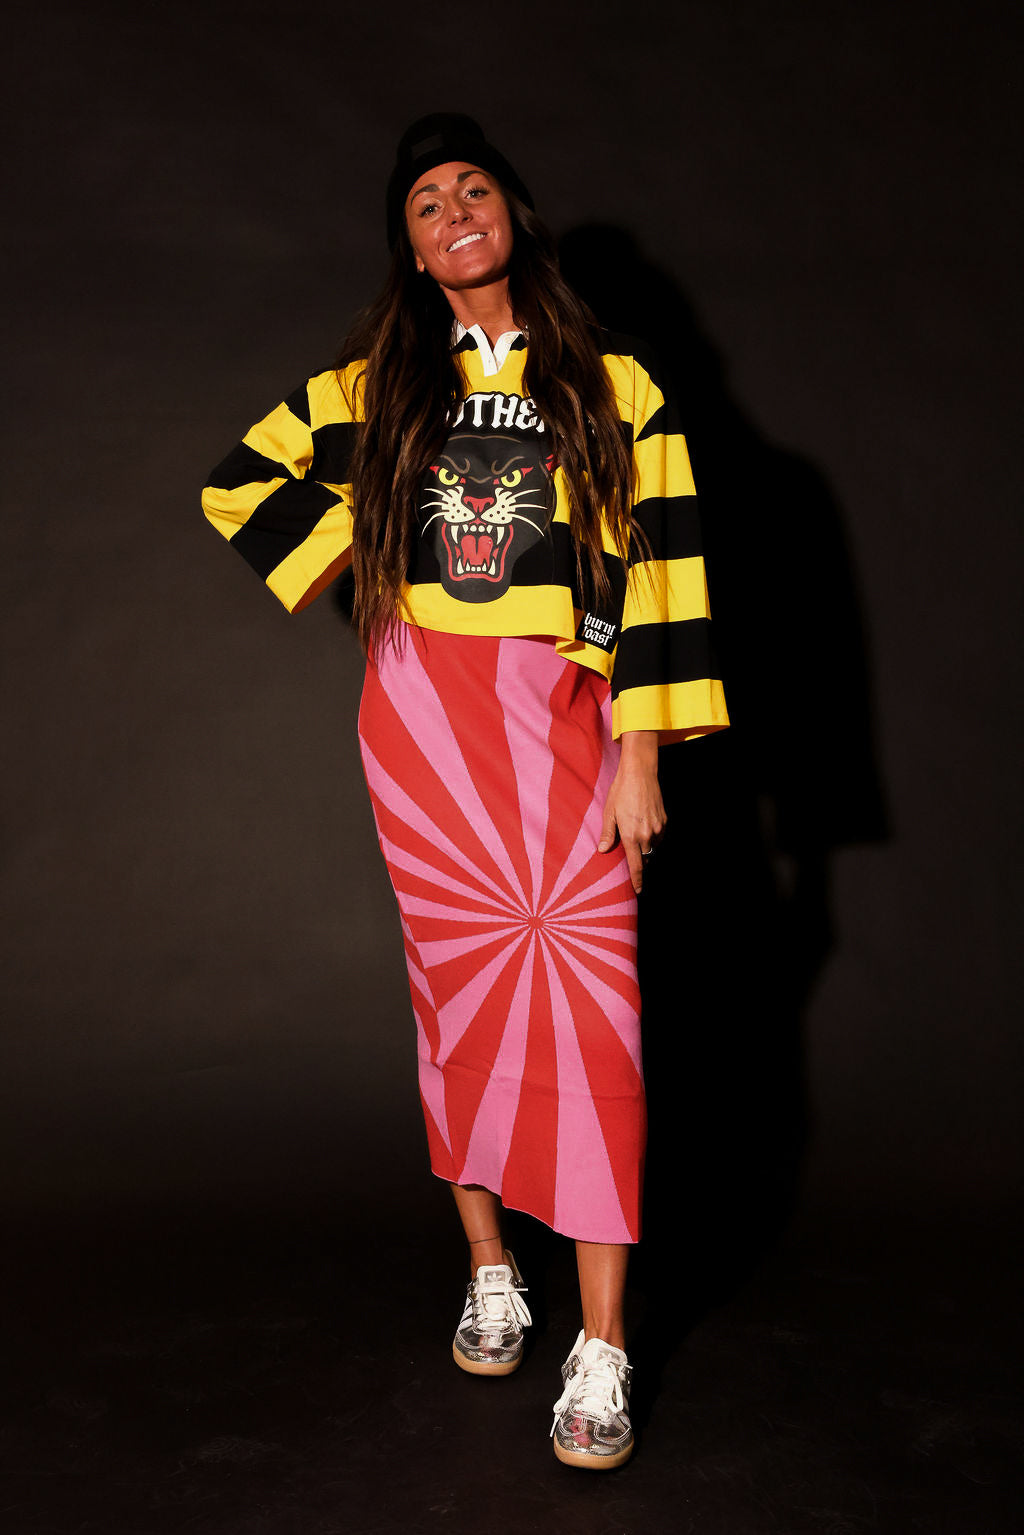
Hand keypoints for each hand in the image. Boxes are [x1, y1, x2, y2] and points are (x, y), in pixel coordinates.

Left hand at [597, 730, 665, 893]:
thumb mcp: (609, 813)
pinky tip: (644, 824)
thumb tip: (603, 851)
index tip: (638, 891)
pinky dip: (652, 836)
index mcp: (631, 836)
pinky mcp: (664, 820)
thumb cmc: (621, 792)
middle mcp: (647, 835)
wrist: (640, 773)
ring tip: (636, 833)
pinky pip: (659, 835)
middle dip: (640, 860)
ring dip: (646, 846)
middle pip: (645, 857)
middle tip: (631, 854)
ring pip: (653, 846)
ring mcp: (658, 827)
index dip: (637, 880)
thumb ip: (607, 834)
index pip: (636, 865)